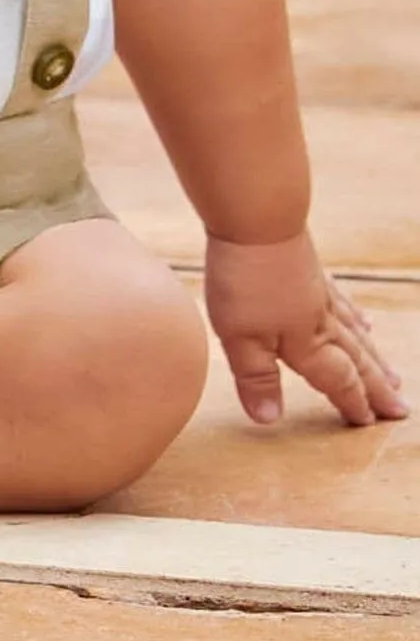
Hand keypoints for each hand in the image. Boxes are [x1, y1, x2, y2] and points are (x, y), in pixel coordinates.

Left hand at [206, 231, 406, 427]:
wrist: (256, 216)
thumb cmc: (245, 279)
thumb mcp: (239, 338)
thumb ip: (256, 379)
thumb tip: (270, 421)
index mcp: (307, 343)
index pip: (337, 380)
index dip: (352, 403)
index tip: (370, 423)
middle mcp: (321, 320)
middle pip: (356, 360)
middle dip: (376, 388)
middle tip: (400, 409)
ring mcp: (318, 292)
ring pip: (354, 333)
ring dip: (374, 358)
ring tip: (393, 376)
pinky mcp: (310, 267)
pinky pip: (342, 301)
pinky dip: (356, 317)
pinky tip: (364, 321)